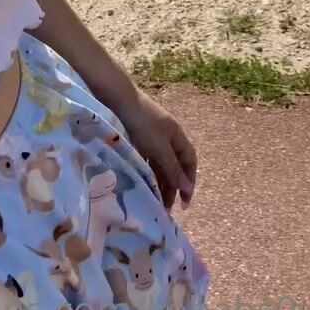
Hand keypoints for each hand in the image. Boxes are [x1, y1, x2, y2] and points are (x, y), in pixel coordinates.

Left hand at [119, 88, 196, 210]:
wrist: (120, 101)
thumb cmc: (144, 124)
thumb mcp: (160, 149)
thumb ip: (173, 169)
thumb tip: (188, 188)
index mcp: (178, 137)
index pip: (189, 163)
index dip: (189, 182)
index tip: (184, 203)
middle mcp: (168, 138)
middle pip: (175, 165)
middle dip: (172, 187)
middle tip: (166, 209)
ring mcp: (153, 137)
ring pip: (160, 164)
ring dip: (159, 182)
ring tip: (154, 202)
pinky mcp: (139, 138)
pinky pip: (148, 159)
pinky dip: (147, 172)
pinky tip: (142, 184)